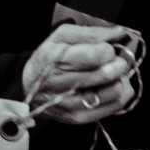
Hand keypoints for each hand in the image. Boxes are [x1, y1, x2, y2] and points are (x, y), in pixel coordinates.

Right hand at [21, 23, 138, 125]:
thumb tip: (120, 33)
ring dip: (120, 79)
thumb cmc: (48, 59)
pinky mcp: (80, 117)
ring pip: (116, 91)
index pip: (98, 54)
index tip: (104, 48)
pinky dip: (119, 93)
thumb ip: (91, 33)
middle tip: (113, 60)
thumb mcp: (61, 37)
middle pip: (108, 74)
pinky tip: (109, 85)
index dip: (107, 48)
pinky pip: (115, 106)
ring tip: (110, 74)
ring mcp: (73, 104)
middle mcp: (63, 84)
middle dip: (118, 63)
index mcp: (57, 59)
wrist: (29, 88)